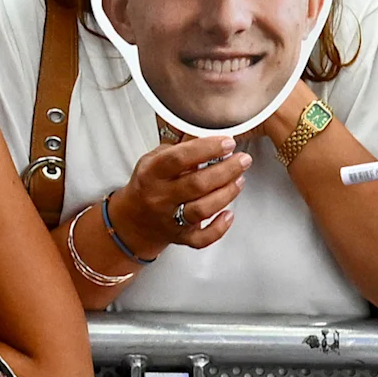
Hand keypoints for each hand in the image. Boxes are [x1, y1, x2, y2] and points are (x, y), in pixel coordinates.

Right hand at [122, 132, 248, 252]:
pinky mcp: (180, 237)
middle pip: (197, 184)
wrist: (134, 219)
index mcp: (152, 173)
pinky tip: (229, 214)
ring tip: (240, 180)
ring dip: (226, 194)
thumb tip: (209, 137)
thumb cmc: (150, 184)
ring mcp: (170, 219)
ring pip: (202, 209)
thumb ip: (179, 150)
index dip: (206, 149)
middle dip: (225, 170)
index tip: (228, 142)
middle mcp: (161, 196)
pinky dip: (219, 228)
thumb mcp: (155, 160)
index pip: (179, 158)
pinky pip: (202, 239)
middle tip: (243, 160)